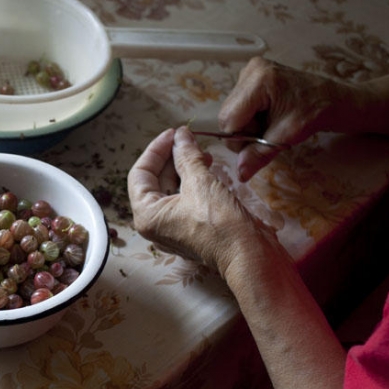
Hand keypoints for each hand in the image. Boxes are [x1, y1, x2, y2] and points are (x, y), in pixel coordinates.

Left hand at [127, 127, 272, 275]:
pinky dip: (193, 182)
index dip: (156, 149)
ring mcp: (173, 227)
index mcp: (147, 215)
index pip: (139, 174)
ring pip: (172, 189)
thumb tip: (181, 136)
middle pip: (155, 181)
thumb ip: (186, 155)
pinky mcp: (191, 228)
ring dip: (184, 168)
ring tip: (202, 152)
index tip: (173, 133)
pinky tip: (207, 168)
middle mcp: (155, 223)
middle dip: (171, 157)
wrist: (249, 255)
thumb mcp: (200, 182)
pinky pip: (185, 199)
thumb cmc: (220, 223)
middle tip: (189, 139)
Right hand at [218, 57, 344, 181]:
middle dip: (244, 132)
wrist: (333, 99)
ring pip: (231, 113)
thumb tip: (240, 174)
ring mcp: (249, 72)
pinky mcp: (251, 76)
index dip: (240, 138)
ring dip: (248, 126)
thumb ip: (260, 154)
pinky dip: (251, 117)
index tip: (261, 142)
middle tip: (268, 134)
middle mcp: (250, 71)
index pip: (228, 119)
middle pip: (227, 115)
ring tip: (271, 123)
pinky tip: (269, 115)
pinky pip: (238, 106)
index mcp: (258, 80)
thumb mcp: (287, 136)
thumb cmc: (315, 113)